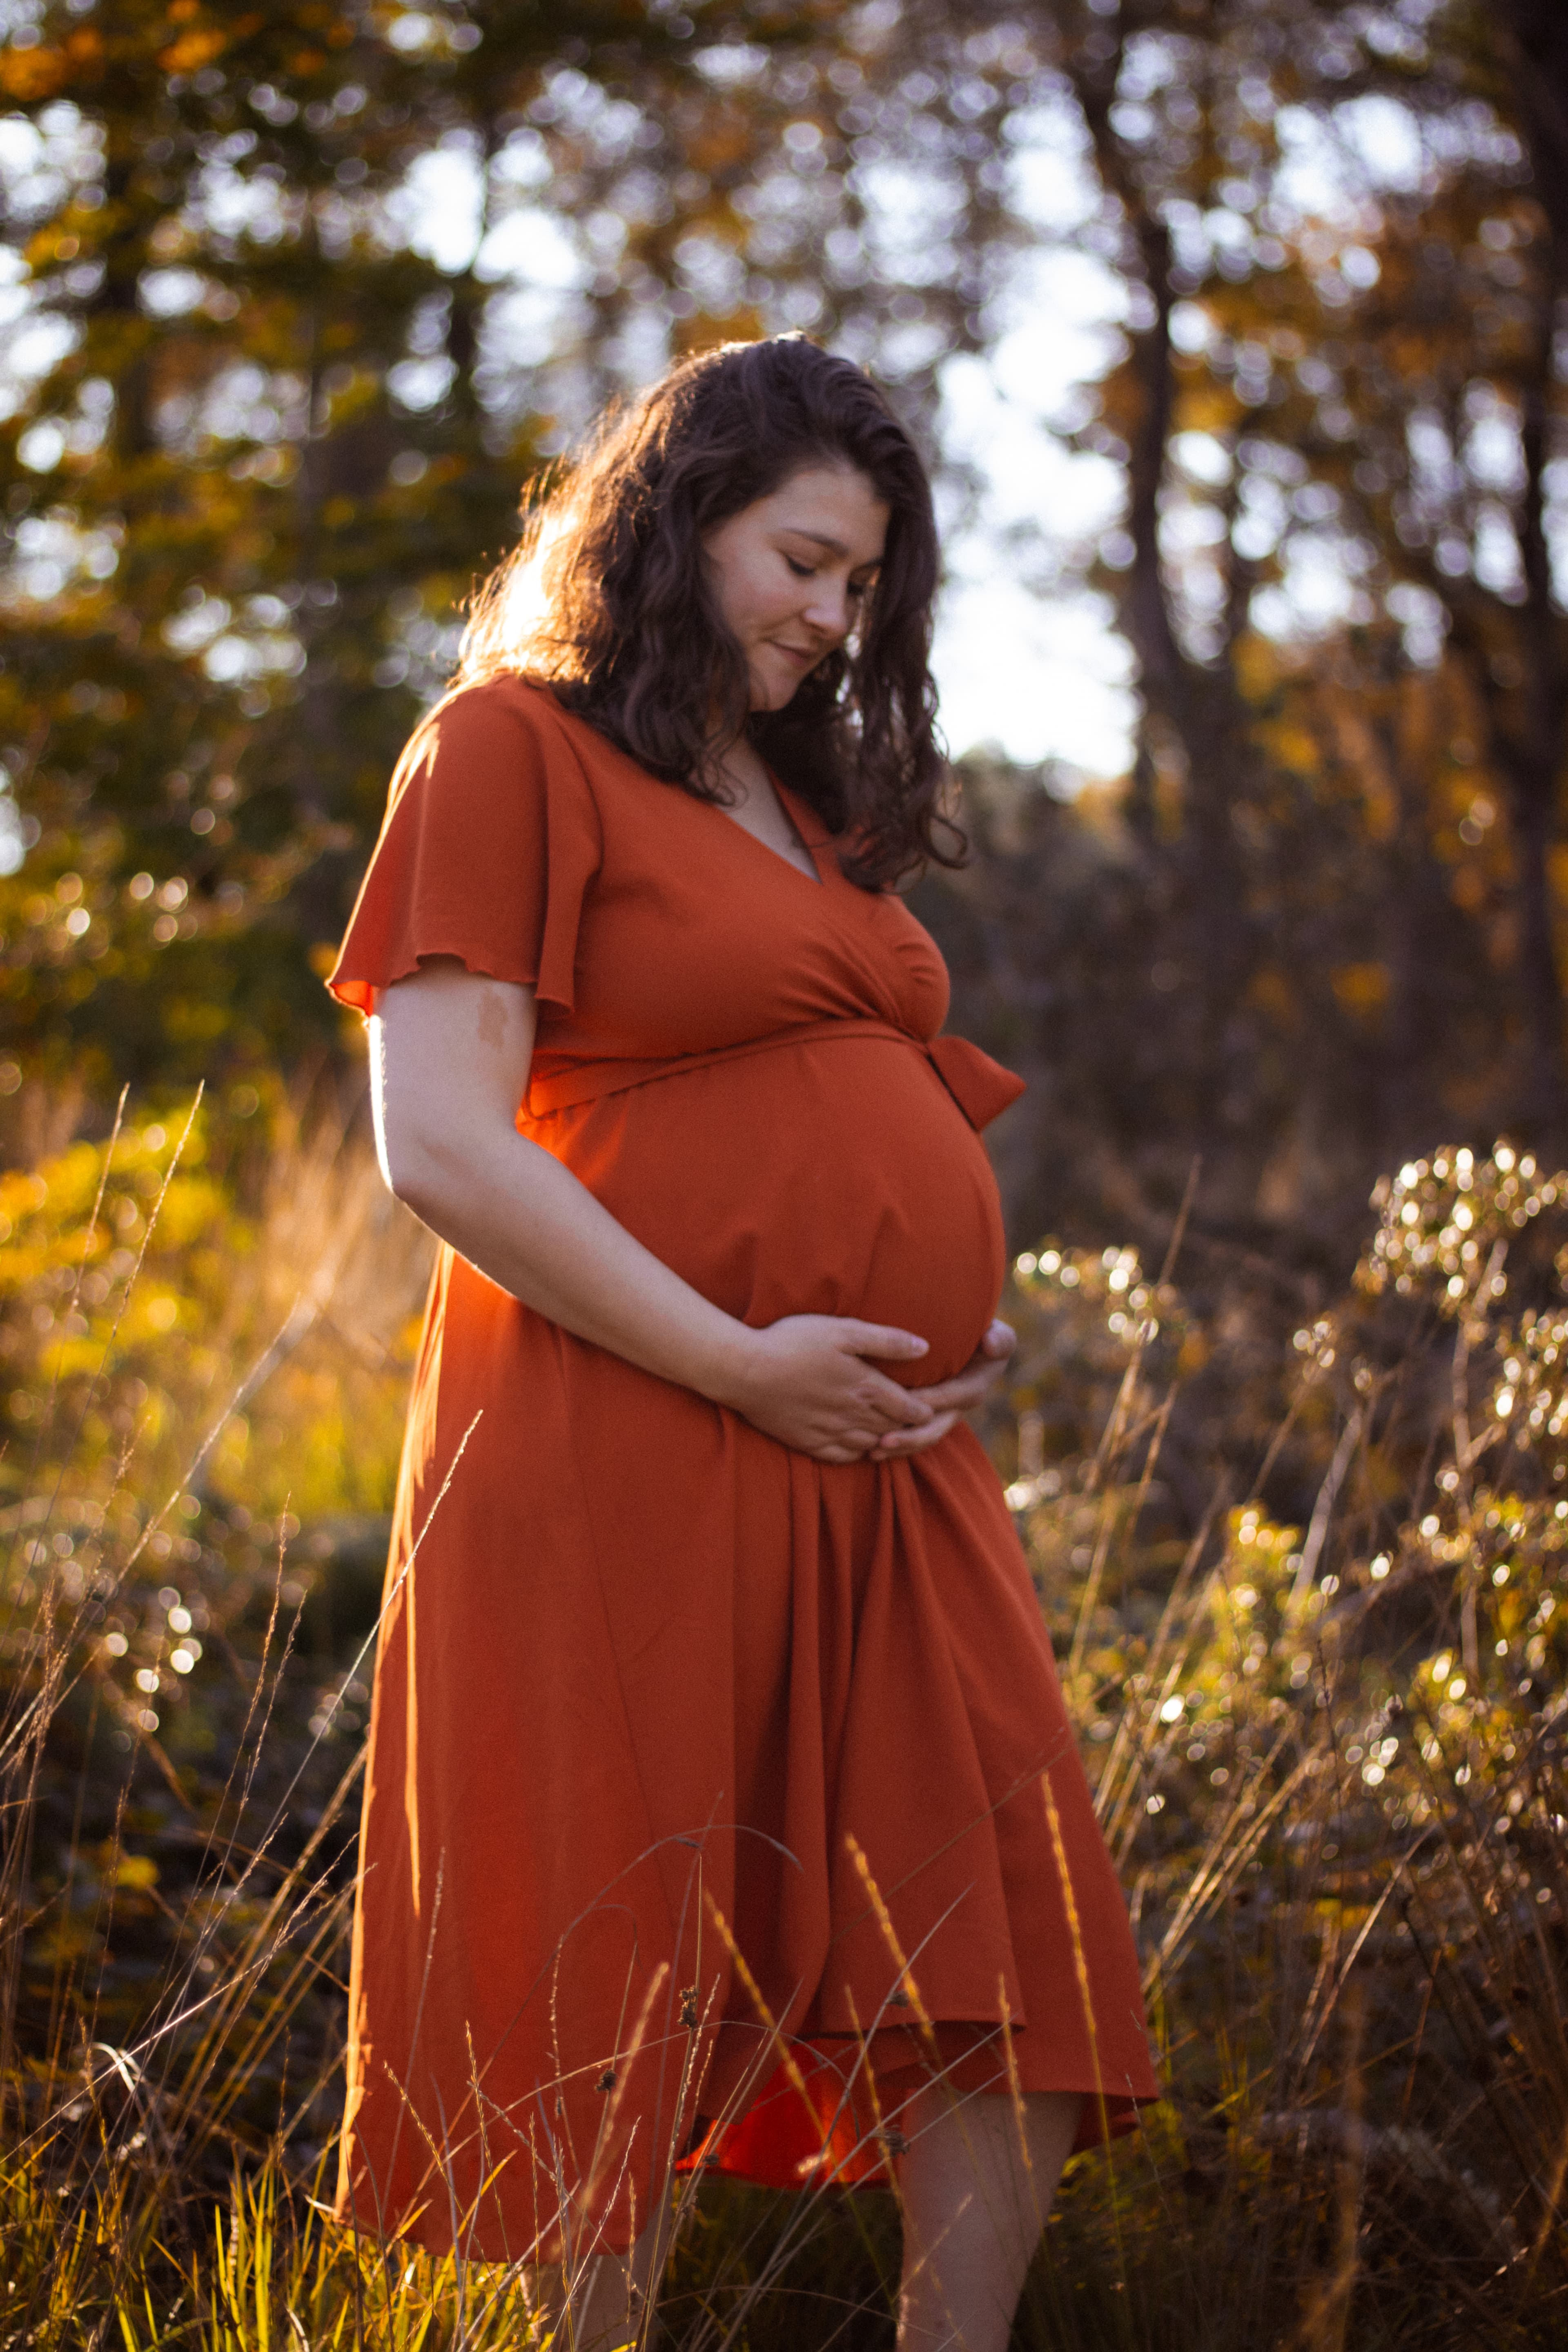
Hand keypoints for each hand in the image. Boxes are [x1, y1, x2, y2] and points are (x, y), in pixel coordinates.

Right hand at [724, 1314, 935, 1463]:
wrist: (745, 1371)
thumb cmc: (793, 1343)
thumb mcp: (843, 1331)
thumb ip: (886, 1341)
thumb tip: (925, 1347)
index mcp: (865, 1387)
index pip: (908, 1408)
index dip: (924, 1410)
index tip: (934, 1409)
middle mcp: (852, 1415)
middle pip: (892, 1429)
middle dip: (911, 1429)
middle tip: (923, 1427)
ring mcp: (829, 1432)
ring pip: (870, 1445)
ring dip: (885, 1442)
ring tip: (895, 1437)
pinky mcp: (807, 1442)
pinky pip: (842, 1457)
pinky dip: (857, 1454)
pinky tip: (859, 1448)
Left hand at [866, 1319, 1015, 1462]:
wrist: (964, 1335)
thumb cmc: (976, 1327)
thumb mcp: (995, 1332)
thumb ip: (998, 1338)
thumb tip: (991, 1343)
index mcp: (976, 1384)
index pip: (954, 1396)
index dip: (933, 1400)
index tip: (907, 1402)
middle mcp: (962, 1403)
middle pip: (937, 1427)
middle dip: (911, 1436)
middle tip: (882, 1441)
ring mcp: (945, 1412)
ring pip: (924, 1436)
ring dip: (900, 1446)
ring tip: (874, 1451)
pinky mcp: (930, 1416)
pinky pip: (915, 1436)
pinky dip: (896, 1445)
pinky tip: (871, 1450)